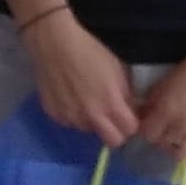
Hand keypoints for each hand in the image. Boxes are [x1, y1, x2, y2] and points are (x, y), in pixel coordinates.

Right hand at [21, 4, 138, 152]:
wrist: (55, 43)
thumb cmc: (90, 50)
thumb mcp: (118, 68)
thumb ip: (125, 94)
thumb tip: (129, 108)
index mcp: (111, 104)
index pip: (130, 131)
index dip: (131, 123)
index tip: (128, 115)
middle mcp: (91, 117)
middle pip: (112, 141)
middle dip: (116, 131)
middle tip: (112, 116)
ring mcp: (70, 118)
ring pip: (89, 130)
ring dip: (92, 121)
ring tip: (86, 99)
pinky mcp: (54, 115)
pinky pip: (70, 122)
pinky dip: (74, 114)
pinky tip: (70, 95)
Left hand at [132, 36, 185, 166]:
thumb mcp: (166, 82)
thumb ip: (153, 102)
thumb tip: (145, 114)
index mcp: (166, 111)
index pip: (148, 134)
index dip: (149, 129)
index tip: (153, 123)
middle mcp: (181, 127)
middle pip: (163, 144)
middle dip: (162, 136)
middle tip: (168, 126)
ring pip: (181, 153)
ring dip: (178, 145)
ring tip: (182, 135)